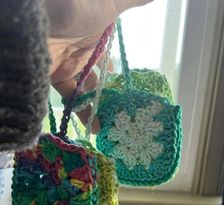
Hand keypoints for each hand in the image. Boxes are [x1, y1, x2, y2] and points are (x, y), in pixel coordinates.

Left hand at [45, 0, 152, 132]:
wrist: (43, 21)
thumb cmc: (80, 9)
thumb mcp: (112, 4)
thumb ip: (133, 1)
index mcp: (95, 31)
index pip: (104, 50)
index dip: (110, 65)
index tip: (118, 80)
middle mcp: (81, 47)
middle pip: (94, 73)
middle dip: (105, 90)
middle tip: (117, 108)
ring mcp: (68, 63)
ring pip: (84, 87)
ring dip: (96, 105)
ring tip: (108, 124)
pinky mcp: (55, 76)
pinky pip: (71, 96)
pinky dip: (82, 110)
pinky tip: (94, 126)